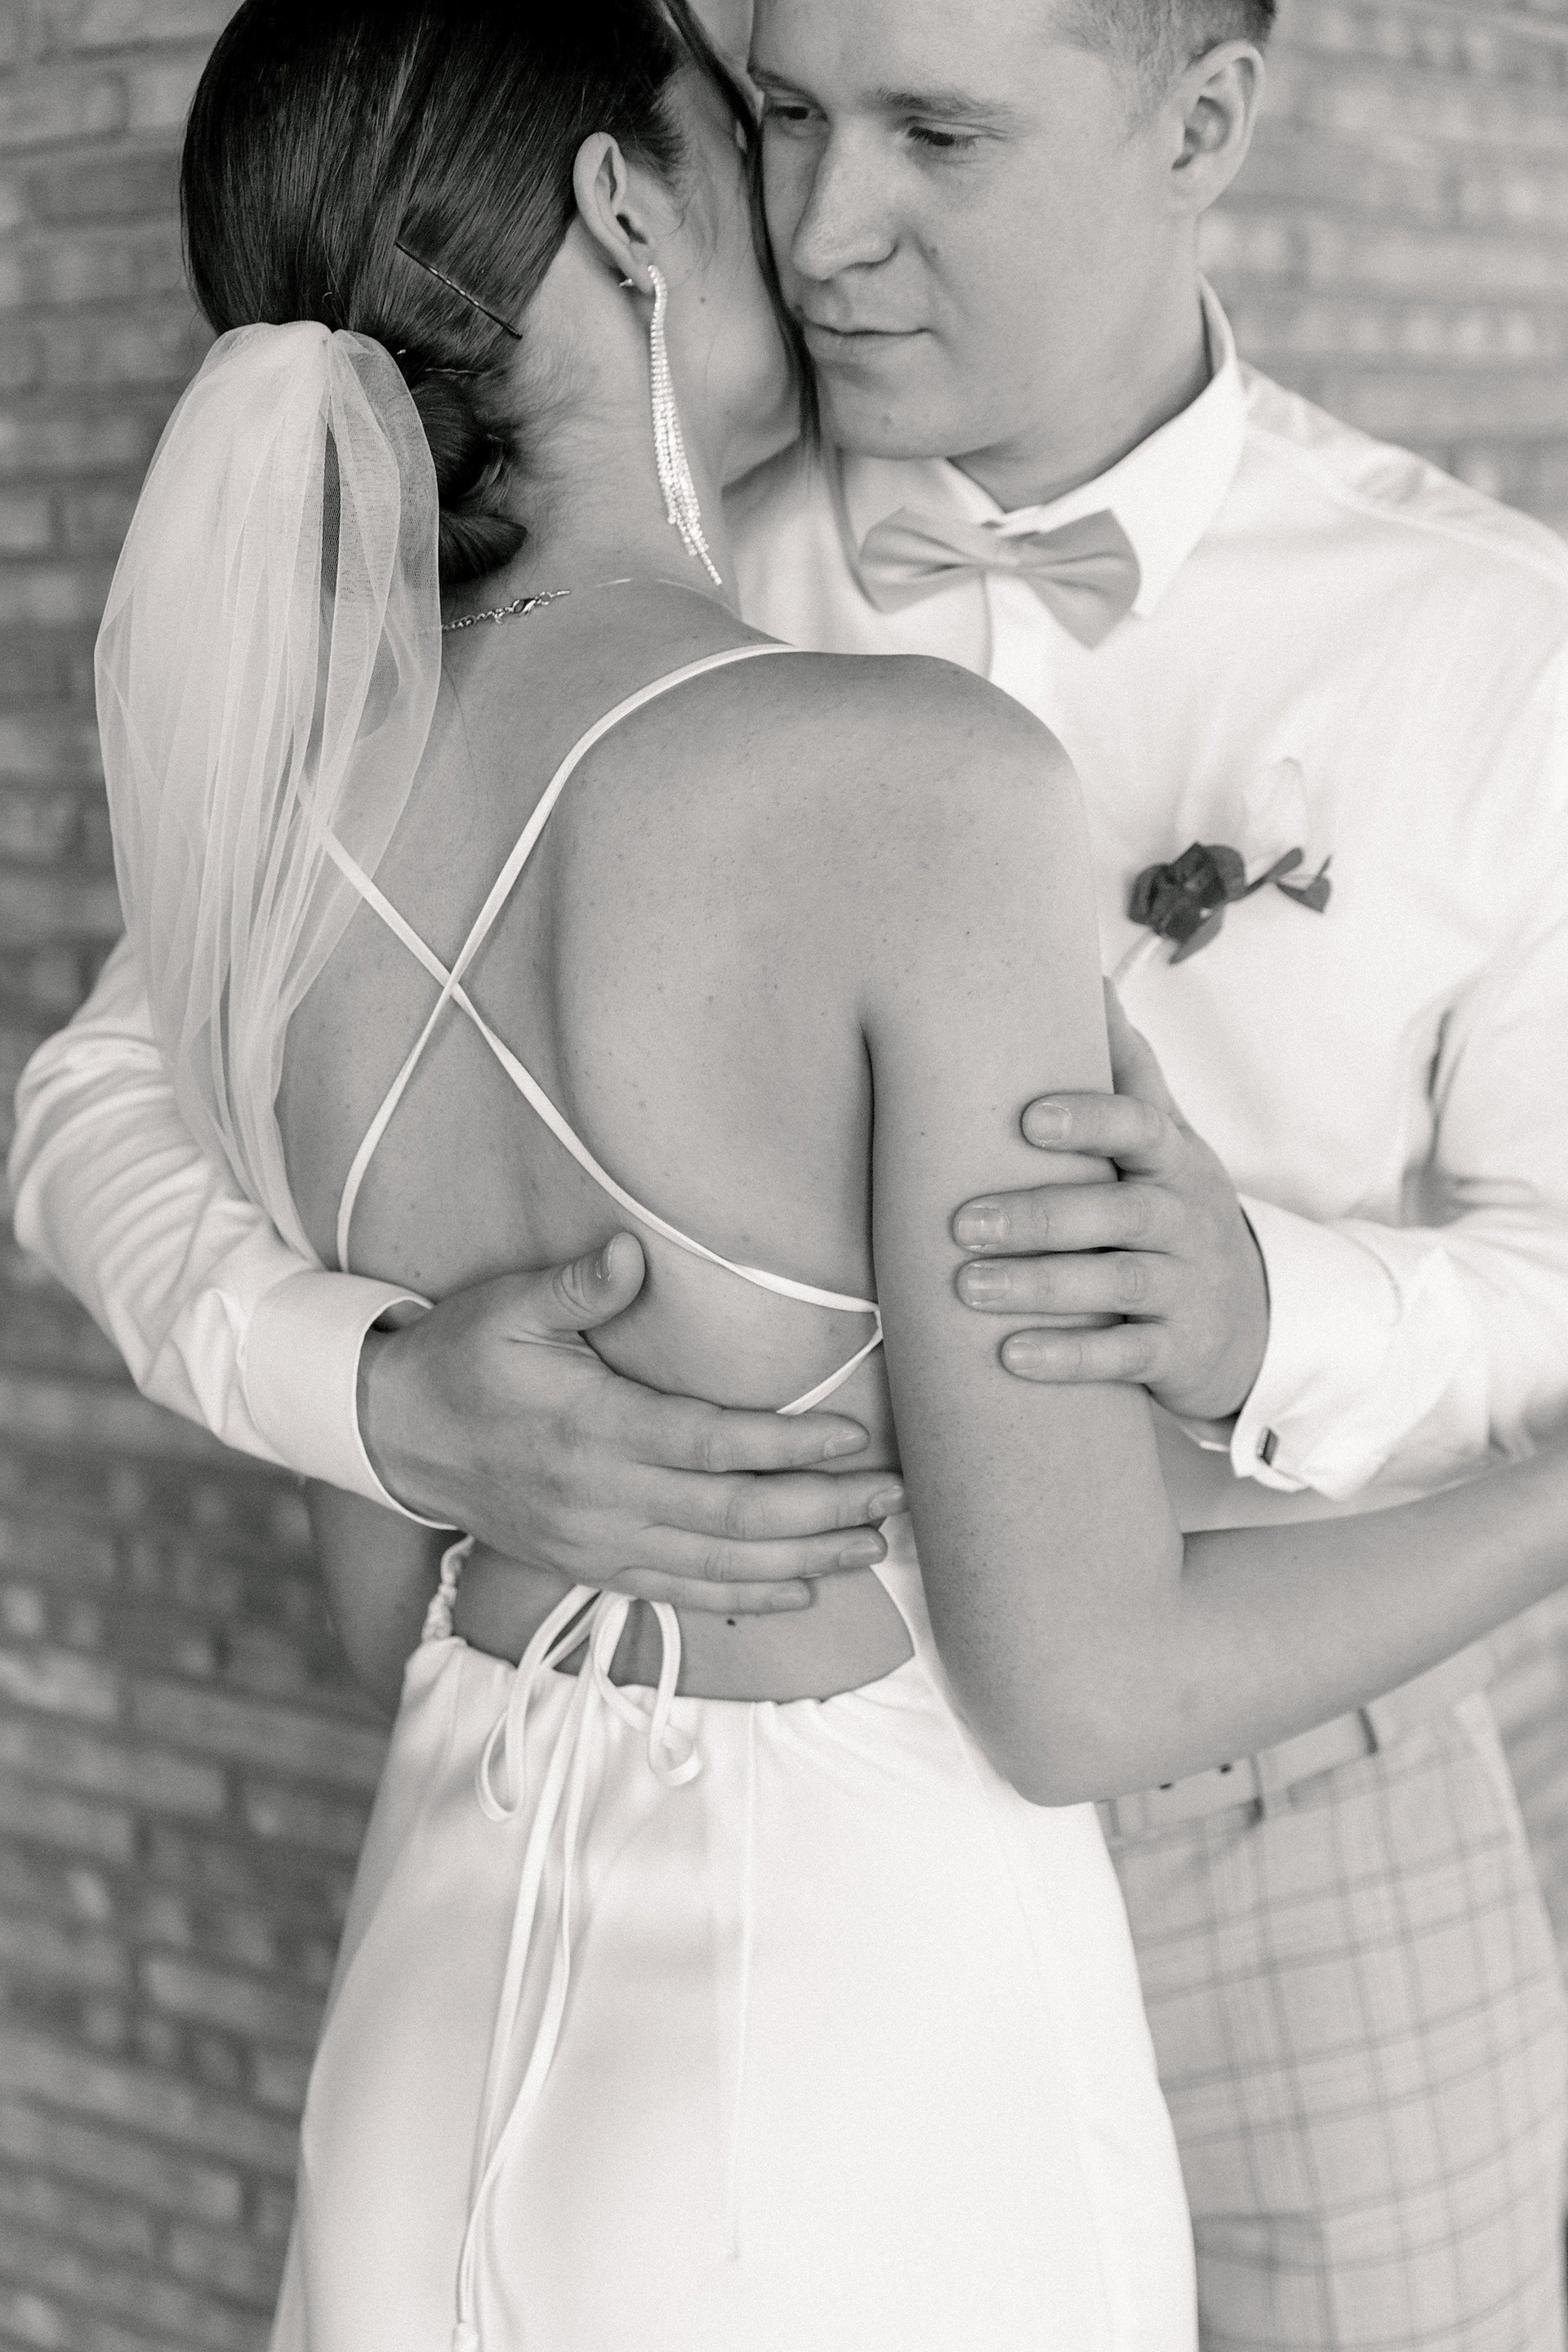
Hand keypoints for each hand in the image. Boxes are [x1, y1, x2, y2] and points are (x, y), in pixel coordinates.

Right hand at [357, 1234, 901, 1614]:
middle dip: (822, 1510)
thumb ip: (576, 1286)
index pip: (713, 1444)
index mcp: (594, 1429)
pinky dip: (745, 1596)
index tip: (856, 1436)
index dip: (789, 1446)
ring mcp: (599, 1542)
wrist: (395, 1436)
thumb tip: (631, 1253)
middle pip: (733, 1514)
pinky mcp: (592, 1566)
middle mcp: (604, 1498)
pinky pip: (681, 1594)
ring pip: (719, 1563)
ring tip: (873, 1545)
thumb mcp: (508, 1307)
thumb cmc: (462, 1358)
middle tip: (895, 1498)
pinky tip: (802, 1591)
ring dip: (804, 1560)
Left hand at [952, 984, 1268, 1420]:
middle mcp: (1185, 1220)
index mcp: (1173, 1161)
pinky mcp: (1178, 1352)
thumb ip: (1127, 1070)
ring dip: (1040, 1288)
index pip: (1140, 1128)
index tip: (1026, 1118)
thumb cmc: (1178, 1214)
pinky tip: (1009, 1358)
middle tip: (961, 1224)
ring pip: (1116, 1285)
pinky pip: (1124, 1357)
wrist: (1250, 1323)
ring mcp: (1186, 1288)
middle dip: (1040, 1216)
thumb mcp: (1167, 1142)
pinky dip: (1069, 1357)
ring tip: (968, 1289)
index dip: (1088, 1120)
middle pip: (1120, 1212)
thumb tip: (1086, 973)